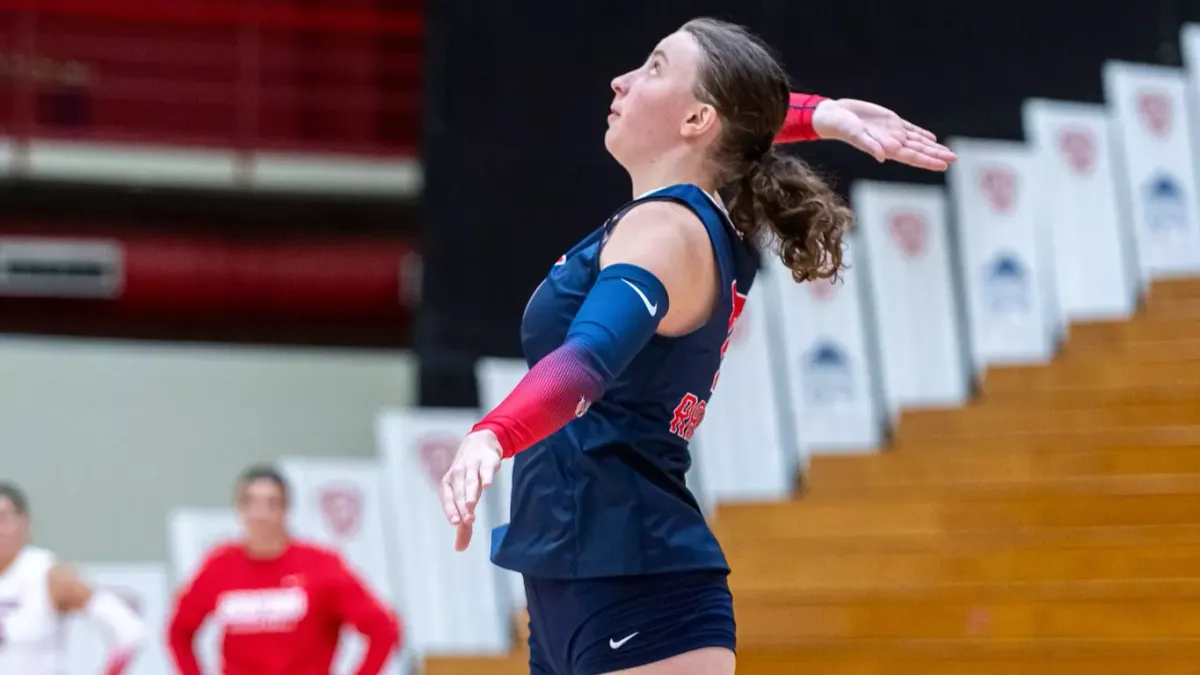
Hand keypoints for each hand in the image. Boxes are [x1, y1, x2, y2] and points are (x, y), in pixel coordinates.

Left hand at [439, 429, 502, 551]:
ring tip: (471, 505)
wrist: (481, 442)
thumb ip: (463, 523)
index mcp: (449, 484)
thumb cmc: (469, 474)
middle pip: (459, 492)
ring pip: (470, 481)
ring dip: (470, 493)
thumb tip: (459, 549)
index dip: (451, 510)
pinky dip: (487, 476)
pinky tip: (488, 485)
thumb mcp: (464, 496)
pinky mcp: (487, 461)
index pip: (447, 499)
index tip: (456, 523)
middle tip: (466, 521)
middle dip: (462, 507)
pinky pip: (486, 469)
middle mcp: (458, 474)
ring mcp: (472, 466)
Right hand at [812, 99, 956, 170]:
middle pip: (920, 150)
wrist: (835, 115)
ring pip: (918, 141)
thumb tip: (882, 157)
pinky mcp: (891, 121)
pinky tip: (931, 139)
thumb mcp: (856, 135)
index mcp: (887, 147)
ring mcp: (893, 132)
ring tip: (949, 152)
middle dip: (937, 155)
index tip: (944, 165)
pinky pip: (911, 129)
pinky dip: (922, 134)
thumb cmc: (843, 127)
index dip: (928, 161)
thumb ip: (869, 145)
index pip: (913, 157)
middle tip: (954, 158)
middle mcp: (893, 142)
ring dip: (933, 147)